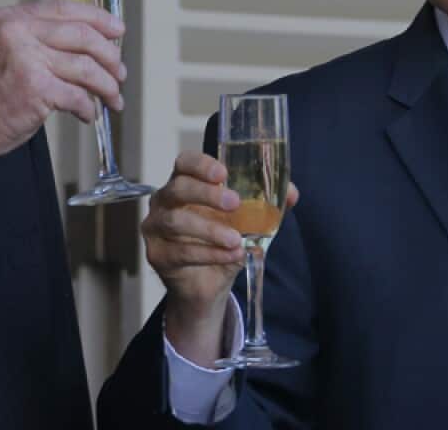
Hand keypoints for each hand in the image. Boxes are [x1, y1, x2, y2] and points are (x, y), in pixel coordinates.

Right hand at [0, 0, 125, 175]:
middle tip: (119, 72)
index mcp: (9, 19)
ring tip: (112, 97)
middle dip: (109, 55)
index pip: (64, 8)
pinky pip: (78, 95)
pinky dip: (88, 107)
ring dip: (106, 85)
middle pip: (82, 35)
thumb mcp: (4, 51)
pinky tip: (87, 114)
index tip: (118, 30)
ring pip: (86, 66)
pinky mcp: (36, 89)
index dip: (98, 18)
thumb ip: (38, 39)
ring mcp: (26, 60)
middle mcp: (16, 33)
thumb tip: (91, 42)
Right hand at [144, 151, 298, 366]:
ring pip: (176, 222)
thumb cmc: (222, 241)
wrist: (207, 285)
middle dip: (207, 194)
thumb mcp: (246, 221)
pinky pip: (180, 251)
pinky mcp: (157, 254)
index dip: (201, 164)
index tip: (223, 174)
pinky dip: (209, 254)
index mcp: (185, 184)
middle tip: (235, 204)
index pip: (184, 163)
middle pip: (177, 188)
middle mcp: (165, 201)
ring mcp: (155, 227)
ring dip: (210, 230)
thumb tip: (291, 193)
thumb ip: (266, 205)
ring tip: (235, 240)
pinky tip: (230, 255)